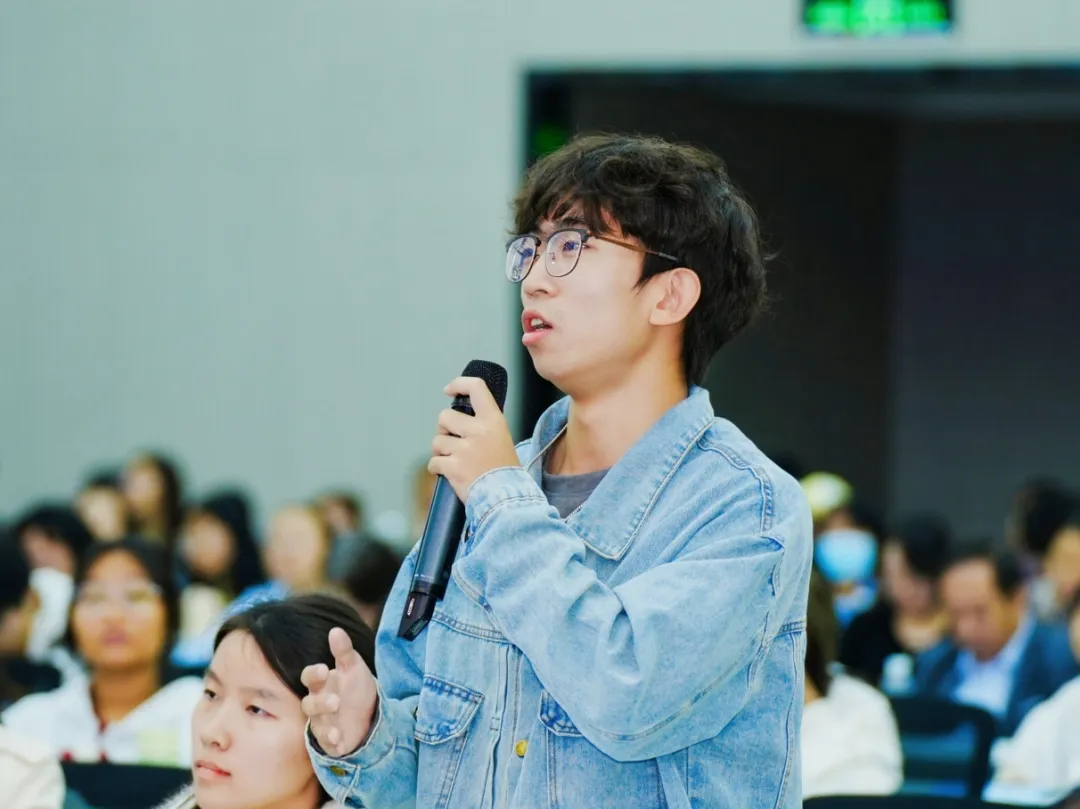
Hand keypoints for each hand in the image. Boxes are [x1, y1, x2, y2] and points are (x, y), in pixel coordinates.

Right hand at [300, 627, 377, 756]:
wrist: (370, 714)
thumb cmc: (356, 688)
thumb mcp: (354, 667)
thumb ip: (344, 651)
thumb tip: (335, 630)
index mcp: (322, 684)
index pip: (309, 678)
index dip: (313, 674)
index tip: (323, 670)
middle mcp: (317, 704)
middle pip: (309, 704)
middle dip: (320, 703)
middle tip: (336, 701)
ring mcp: (322, 723)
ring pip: (316, 725)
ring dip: (326, 726)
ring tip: (338, 728)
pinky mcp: (330, 741)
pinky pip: (326, 744)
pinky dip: (332, 743)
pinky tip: (340, 741)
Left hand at [429, 375, 519, 500]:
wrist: (507, 497)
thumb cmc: (504, 471)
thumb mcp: (501, 439)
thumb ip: (483, 426)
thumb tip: (458, 419)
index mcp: (493, 421)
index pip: (476, 388)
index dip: (459, 384)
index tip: (449, 391)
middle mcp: (479, 431)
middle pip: (444, 416)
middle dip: (443, 430)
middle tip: (452, 442)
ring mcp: (465, 449)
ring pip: (437, 441)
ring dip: (441, 452)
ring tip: (455, 462)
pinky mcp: (454, 467)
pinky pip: (434, 462)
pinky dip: (437, 468)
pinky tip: (448, 474)